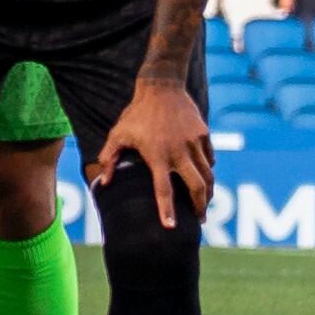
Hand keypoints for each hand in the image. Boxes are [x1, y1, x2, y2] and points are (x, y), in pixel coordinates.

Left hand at [92, 76, 213, 232]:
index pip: (164, 190)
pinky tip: (205, 178)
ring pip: (208, 175)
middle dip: (200, 206)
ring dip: (208, 192)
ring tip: (204, 203)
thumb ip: (109, 158)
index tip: (171, 227)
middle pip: (197, 187)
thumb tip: (104, 183)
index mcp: (157, 155)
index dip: (167, 210)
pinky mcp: (204, 135)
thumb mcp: (118, 134)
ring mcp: (194, 143)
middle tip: (199, 220)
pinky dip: (208, 170)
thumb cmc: (136, 113)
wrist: (161, 87)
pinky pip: (210, 158)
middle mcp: (179, 152)